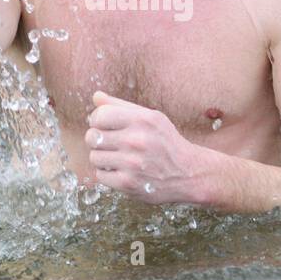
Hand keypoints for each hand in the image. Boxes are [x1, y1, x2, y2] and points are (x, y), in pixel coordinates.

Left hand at [86, 91, 214, 204]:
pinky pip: (100, 175)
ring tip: (117, 158)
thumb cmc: (166, 143)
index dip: (97, 120)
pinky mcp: (128, 183)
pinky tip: (121, 170)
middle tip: (111, 143)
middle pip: (92, 136)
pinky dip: (107, 174)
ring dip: (102, 158)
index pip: (99, 115)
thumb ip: (121, 106)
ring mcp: (132, 163)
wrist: (188, 174)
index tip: (105, 126)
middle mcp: (136, 140)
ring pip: (94, 157)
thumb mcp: (151, 118)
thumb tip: (96, 96)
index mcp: (142, 120)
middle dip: (98, 139)